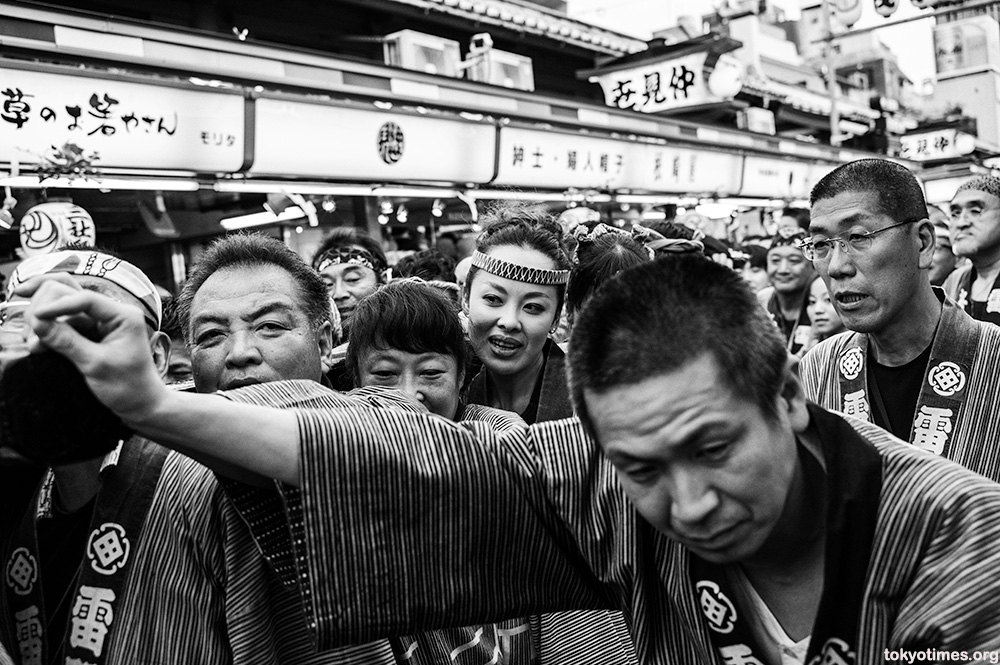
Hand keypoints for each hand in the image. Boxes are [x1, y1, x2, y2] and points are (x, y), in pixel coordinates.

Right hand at [15, 274, 168, 426]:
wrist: (141, 405)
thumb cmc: (128, 387)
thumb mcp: (95, 365)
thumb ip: (66, 342)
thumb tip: (37, 322)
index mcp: (124, 315)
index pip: (85, 299)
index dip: (57, 305)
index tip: (35, 316)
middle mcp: (112, 313)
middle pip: (70, 295)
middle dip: (47, 310)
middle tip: (32, 334)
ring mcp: (100, 322)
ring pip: (63, 310)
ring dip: (45, 323)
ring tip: (34, 344)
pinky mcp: (91, 333)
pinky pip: (65, 325)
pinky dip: (50, 333)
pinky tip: (38, 346)